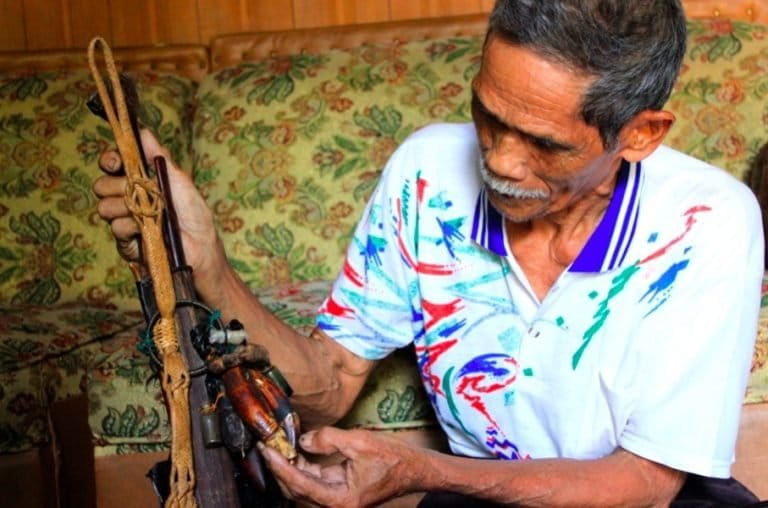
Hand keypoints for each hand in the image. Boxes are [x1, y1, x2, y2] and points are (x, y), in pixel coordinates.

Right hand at [93, 129, 225, 297]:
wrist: (200, 249)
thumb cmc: (196, 216)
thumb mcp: (180, 181)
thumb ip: (159, 157)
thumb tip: (143, 131)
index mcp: (140, 182)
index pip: (112, 165)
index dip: (110, 160)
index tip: (116, 162)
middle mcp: (128, 199)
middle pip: (101, 184)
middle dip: (118, 185)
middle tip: (139, 191)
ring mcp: (125, 221)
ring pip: (104, 206)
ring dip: (128, 208)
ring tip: (149, 214)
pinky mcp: (125, 242)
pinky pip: (116, 227)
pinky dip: (132, 226)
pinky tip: (148, 230)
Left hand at [259, 427, 427, 507]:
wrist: (414, 469)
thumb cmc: (393, 458)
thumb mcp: (359, 442)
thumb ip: (329, 439)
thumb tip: (303, 440)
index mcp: (340, 500)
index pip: (300, 484)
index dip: (280, 466)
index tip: (266, 450)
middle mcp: (336, 505)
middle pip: (297, 491)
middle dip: (280, 469)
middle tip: (266, 446)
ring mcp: (337, 499)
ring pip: (303, 487)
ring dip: (289, 468)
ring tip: (278, 446)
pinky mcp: (338, 491)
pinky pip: (314, 481)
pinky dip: (302, 467)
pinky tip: (295, 451)